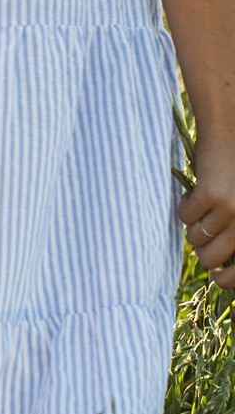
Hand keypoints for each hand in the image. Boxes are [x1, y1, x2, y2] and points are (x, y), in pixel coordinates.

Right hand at [178, 133, 234, 288]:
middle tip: (201, 229)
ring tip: (201, 204)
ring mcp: (231, 210)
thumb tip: (218, 265)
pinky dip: (184, 207)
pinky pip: (185, 217)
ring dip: (191, 225)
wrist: (233, 134)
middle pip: (211, 260)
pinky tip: (194, 192)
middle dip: (201, 249)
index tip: (217, 277)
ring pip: (195, 238)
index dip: (227, 280)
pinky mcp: (211, 196)